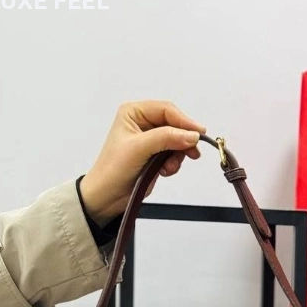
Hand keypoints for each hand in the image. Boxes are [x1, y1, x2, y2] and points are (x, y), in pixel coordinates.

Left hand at [79, 100, 206, 225]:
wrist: (108, 196)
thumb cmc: (112, 169)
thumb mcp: (139, 148)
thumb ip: (166, 138)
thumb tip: (191, 135)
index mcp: (134, 112)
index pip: (166, 110)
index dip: (184, 121)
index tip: (199, 133)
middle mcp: (143, 123)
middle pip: (175, 124)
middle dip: (183, 140)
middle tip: (192, 152)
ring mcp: (151, 140)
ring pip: (177, 140)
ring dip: (178, 154)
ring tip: (169, 167)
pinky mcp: (156, 155)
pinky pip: (175, 154)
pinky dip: (174, 163)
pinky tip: (165, 171)